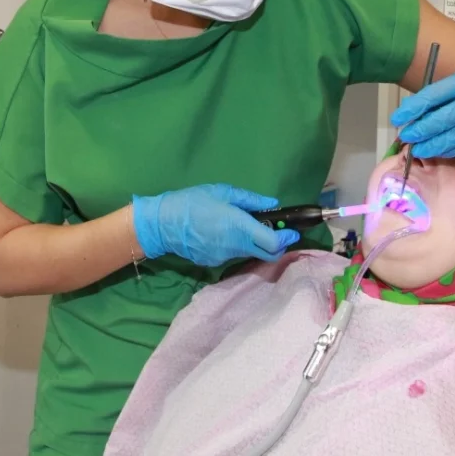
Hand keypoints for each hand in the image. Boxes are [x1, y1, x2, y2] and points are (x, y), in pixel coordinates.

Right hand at [131, 184, 299, 265]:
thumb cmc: (193, 202)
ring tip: (246, 226)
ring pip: (250, 253)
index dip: (287, 239)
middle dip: (278, 245)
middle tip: (278, 231)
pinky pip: (233, 254)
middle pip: (267, 254)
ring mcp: (224, 257)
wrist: (162, 224)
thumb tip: (272, 203)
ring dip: (255, 243)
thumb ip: (251, 200)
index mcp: (240, 228)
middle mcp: (236, 247)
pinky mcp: (213, 262)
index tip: (292, 231)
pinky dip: (237, 246)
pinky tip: (225, 233)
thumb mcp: (223, 192)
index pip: (274, 243)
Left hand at [390, 59, 454, 158]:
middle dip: (420, 131)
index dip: (412, 109)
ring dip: (432, 146)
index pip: (433, 96)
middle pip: (441, 120)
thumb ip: (442, 93)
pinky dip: (449, 150)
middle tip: (406, 137)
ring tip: (418, 149)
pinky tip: (437, 151)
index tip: (397, 118)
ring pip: (453, 137)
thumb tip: (414, 110)